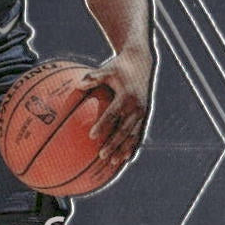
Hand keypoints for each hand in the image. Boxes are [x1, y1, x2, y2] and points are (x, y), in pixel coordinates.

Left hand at [83, 48, 153, 169]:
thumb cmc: (119, 66)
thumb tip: (78, 84)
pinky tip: (127, 159)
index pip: (113, 113)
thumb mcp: (106, 69)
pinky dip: (134, 146)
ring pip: (133, 135)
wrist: (141, 62)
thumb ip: (93, 78)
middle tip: (102, 155)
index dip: (103, 125)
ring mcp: (143, 112)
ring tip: (114, 162)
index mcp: (126, 96)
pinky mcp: (146, 115)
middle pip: (124, 129)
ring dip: (124, 149)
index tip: (92, 135)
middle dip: (114, 143)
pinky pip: (139, 133)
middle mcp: (137, 106)